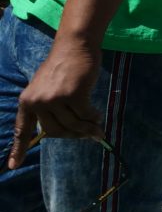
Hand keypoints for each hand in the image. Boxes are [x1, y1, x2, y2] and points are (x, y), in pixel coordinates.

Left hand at [9, 34, 101, 166]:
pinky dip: (93, 117)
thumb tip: (67, 130)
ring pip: (72, 123)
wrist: (74, 45)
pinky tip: (98, 116)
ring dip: (87, 129)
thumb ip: (49, 109)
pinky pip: (85, 114)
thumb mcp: (46, 88)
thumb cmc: (62, 67)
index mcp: (27, 102)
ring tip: (98, 129)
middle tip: (89, 136)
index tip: (14, 166)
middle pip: (55, 131)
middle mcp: (37, 102)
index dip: (19, 149)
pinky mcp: (73, 94)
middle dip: (73, 136)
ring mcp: (54, 98)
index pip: (22, 130)